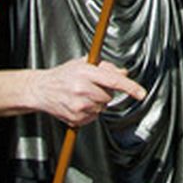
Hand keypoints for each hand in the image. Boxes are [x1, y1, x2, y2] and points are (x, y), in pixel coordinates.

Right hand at [30, 59, 146, 126]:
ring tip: (81, 95)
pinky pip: (93, 117)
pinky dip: (89, 112)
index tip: (141, 93)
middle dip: (105, 92)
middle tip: (91, 87)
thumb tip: (124, 73)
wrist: (41, 89)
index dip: (130, 88)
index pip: (113, 81)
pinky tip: (77, 104)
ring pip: (102, 107)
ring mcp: (78, 105)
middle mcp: (82, 89)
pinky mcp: (75, 118)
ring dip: (97, 102)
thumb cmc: (63, 75)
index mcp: (85, 72)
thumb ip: (106, 67)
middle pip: (109, 96)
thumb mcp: (83, 64)